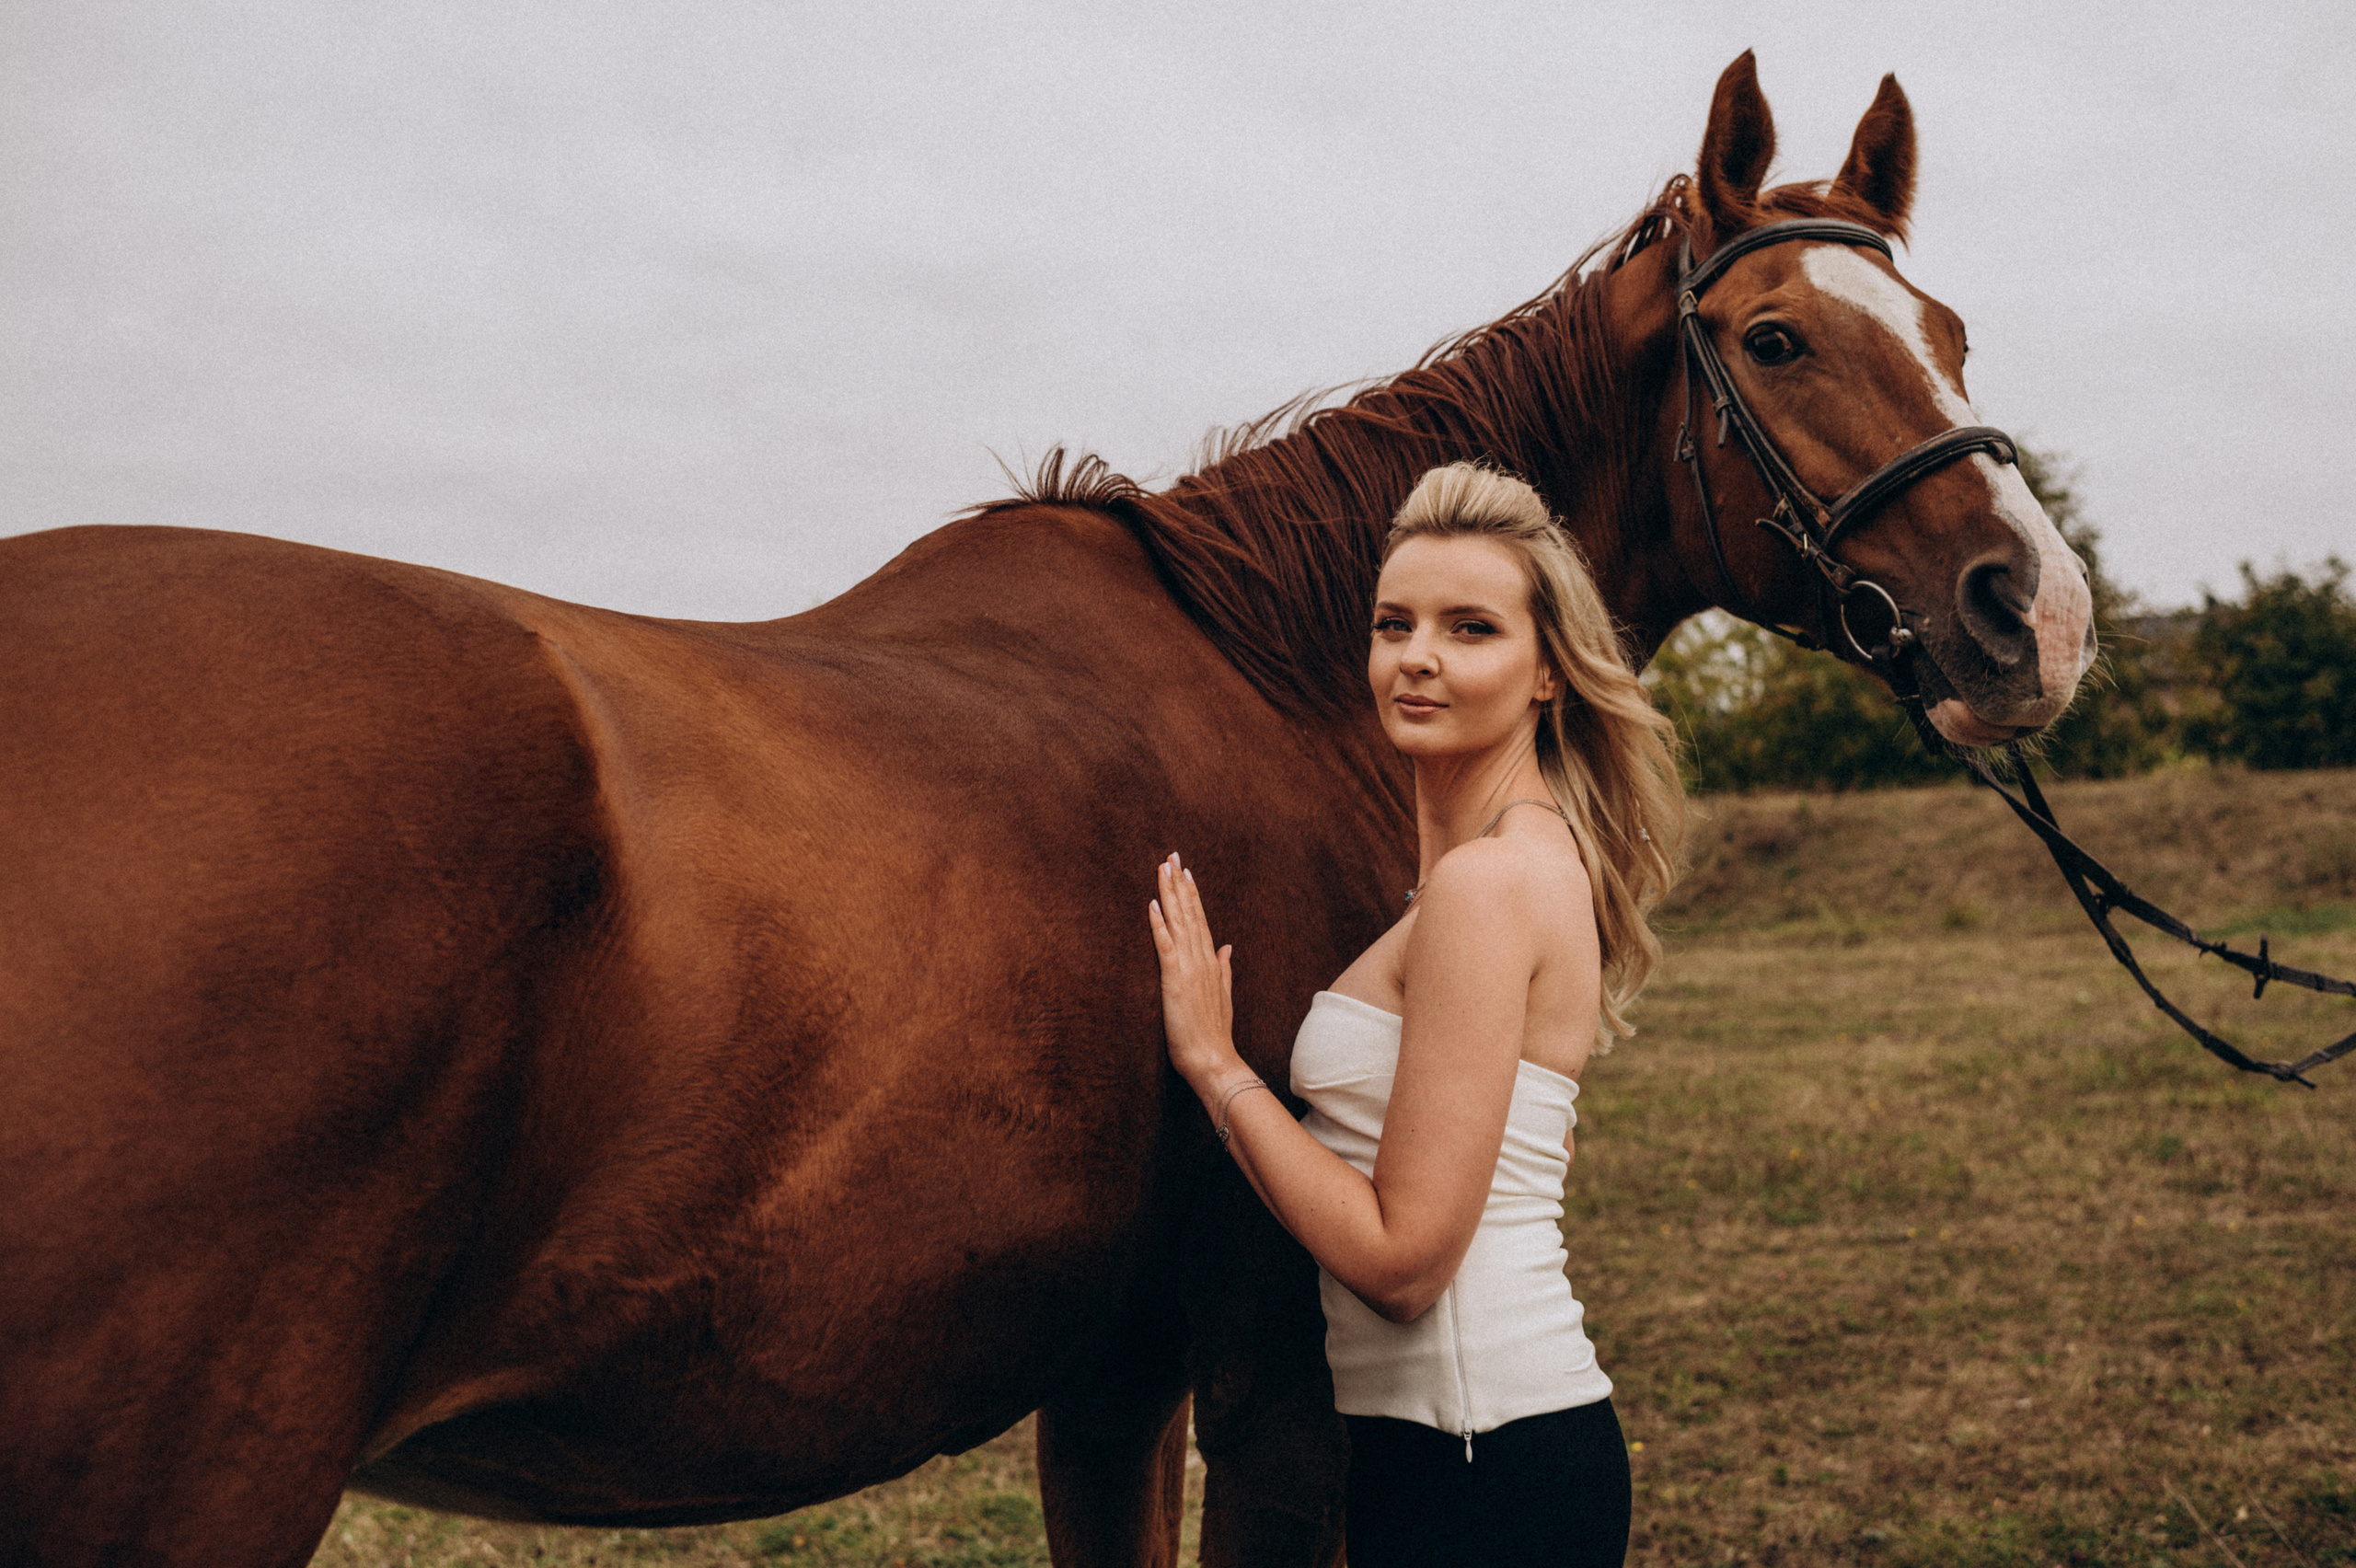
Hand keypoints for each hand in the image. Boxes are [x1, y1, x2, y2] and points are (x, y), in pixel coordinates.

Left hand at [1148, 853, 1236, 1086]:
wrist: (1214, 1059)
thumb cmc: (1215, 1034)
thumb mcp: (1224, 996)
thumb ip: (1224, 968)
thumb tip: (1227, 945)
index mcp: (1211, 962)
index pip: (1200, 920)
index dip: (1192, 894)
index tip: (1186, 871)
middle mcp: (1202, 959)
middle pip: (1190, 913)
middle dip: (1180, 883)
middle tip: (1173, 856)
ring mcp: (1189, 968)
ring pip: (1179, 923)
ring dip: (1170, 894)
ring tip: (1163, 868)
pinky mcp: (1175, 980)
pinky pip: (1166, 946)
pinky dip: (1159, 925)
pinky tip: (1153, 905)